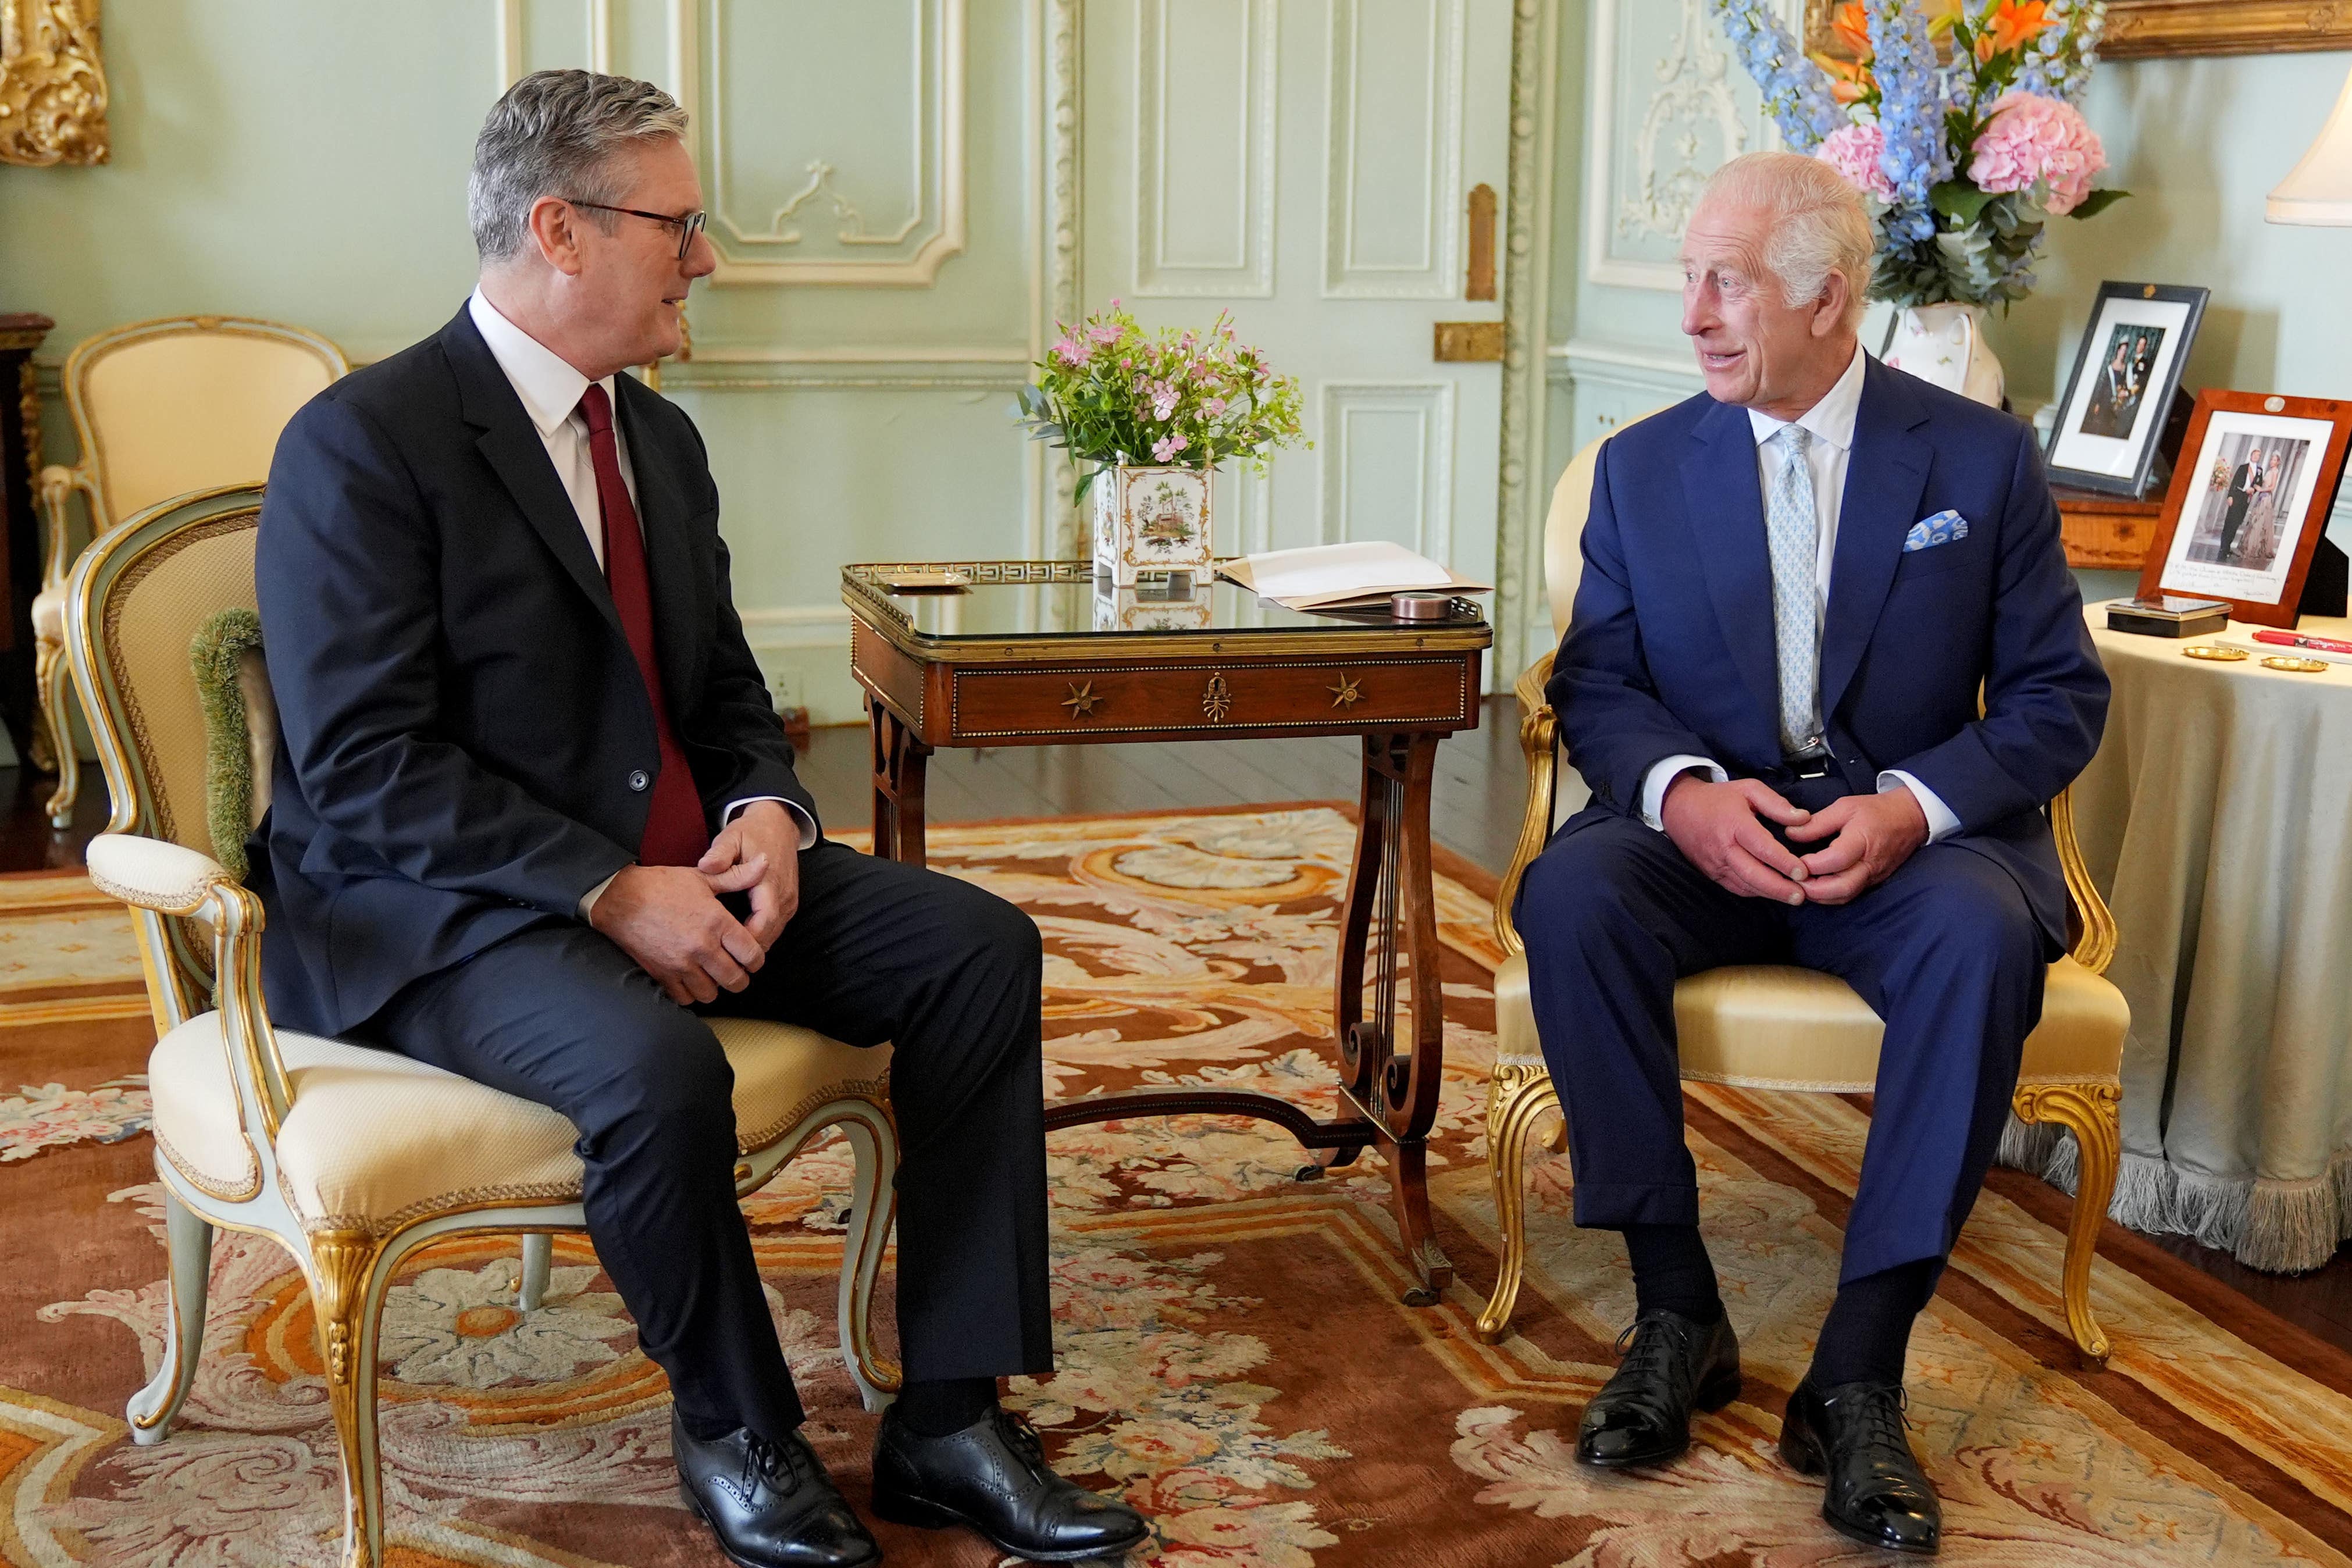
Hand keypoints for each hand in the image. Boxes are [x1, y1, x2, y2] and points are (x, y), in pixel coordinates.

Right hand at [590, 861, 767, 1004]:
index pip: (752, 955)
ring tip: (712, 974)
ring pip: (711, 993)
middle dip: (740, 977)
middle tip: (735, 969)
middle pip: (736, 980)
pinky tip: (691, 979)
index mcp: (716, 922)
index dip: (757, 959)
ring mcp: (681, 964)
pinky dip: (691, 993)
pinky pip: (685, 998)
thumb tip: (765, 862)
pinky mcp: (662, 975)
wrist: (619, 898)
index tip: (751, 957)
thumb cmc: (661, 885)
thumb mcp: (703, 877)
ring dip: (715, 986)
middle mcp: (702, 947)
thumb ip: (737, 876)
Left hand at [698, 800, 802, 948]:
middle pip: (770, 934)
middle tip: (720, 962)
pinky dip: (759, 937)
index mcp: (770, 881)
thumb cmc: (751, 833)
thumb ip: (720, 853)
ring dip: (754, 946)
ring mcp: (789, 901)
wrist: (778, 825)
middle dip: (748, 950)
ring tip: (727, 958)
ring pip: (774, 934)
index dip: (747, 939)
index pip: (764, 920)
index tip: (724, 950)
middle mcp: (784, 895)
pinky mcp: (788, 903)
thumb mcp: (732, 836)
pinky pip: (775, 927)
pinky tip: (739, 942)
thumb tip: (706, 865)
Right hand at [1658, 774, 1812, 904]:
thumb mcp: (1748, 789)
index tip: (1803, 871)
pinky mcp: (1711, 873)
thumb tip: (1803, 818)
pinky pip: (1736, 887)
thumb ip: (1776, 804)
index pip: (1762, 848)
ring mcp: (1715, 863)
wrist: (1678, 809)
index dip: (1783, 862)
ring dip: (1770, 894)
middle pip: (1753, 874)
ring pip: (1745, 885)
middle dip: (1779, 888)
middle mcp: (1723, 847)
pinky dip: (1756, 892)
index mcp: (1734, 824)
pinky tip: (1772, 892)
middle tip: (1802, 896)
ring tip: (1793, 898)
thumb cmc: (1718, 798)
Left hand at [1784, 788, 1928, 904]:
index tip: (1793, 860)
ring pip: (1844, 896)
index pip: (1835, 861)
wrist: (1911, 818)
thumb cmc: (1877, 810)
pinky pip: (1850, 894)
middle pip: (1840, 888)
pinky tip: (1816, 886)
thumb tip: (1790, 833)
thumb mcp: (1845, 807)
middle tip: (1792, 880)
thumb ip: (1817, 823)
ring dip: (1819, 895)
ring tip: (1800, 884)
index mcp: (1862, 841)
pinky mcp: (1874, 882)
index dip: (1811, 864)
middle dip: (1812, 889)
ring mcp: (1873, 876)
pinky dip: (1830, 895)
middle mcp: (1869, 864)